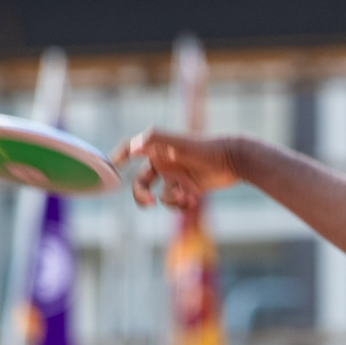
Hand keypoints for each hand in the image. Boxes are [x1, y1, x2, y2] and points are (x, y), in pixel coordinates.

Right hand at [112, 129, 241, 209]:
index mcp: (157, 149)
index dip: (118, 156)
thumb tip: (132, 147)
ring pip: (161, 196)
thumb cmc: (206, 147)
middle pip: (141, 182)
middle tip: (149, 202)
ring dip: (170, 201)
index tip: (111, 167)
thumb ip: (155, 139)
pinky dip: (181, 205)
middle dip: (141, 195)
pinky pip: (176, 203)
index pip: (130, 149)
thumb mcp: (179, 142)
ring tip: (185, 197)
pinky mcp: (190, 188)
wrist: (234, 158)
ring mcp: (177, 177)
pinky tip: (192, 200)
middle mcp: (164, 163)